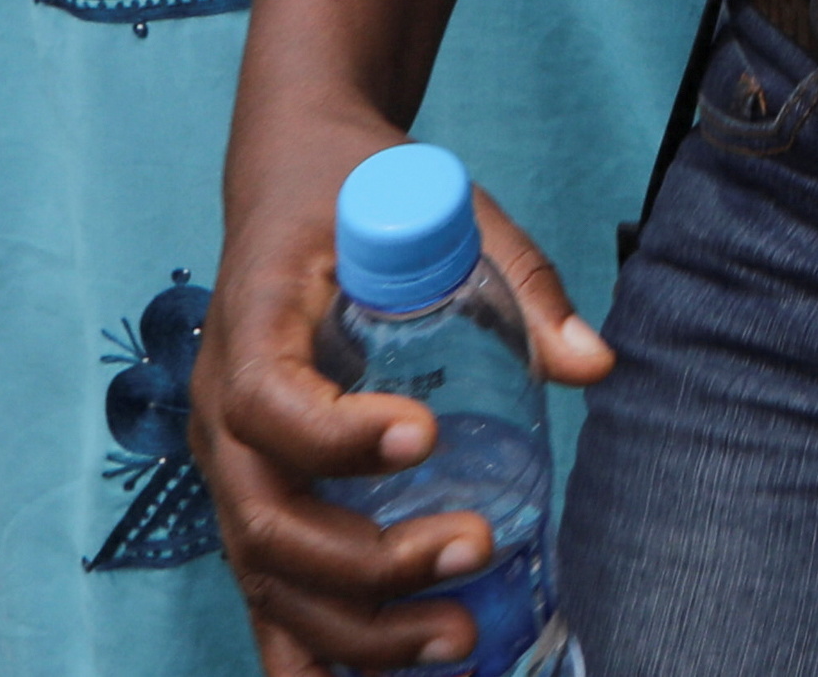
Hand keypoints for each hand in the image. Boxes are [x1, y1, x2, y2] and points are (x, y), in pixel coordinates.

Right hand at [193, 113, 607, 675]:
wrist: (291, 189)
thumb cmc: (363, 200)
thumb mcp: (443, 210)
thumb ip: (521, 281)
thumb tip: (596, 365)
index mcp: (251, 328)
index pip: (269, 403)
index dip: (337, 435)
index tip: (426, 435)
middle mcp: (221, 415)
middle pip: (264, 521)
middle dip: (368, 562)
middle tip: (476, 548)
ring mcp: (230, 470)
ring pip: (265, 580)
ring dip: (356, 632)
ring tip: (459, 642)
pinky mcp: (255, 505)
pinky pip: (268, 600)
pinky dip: (314, 661)